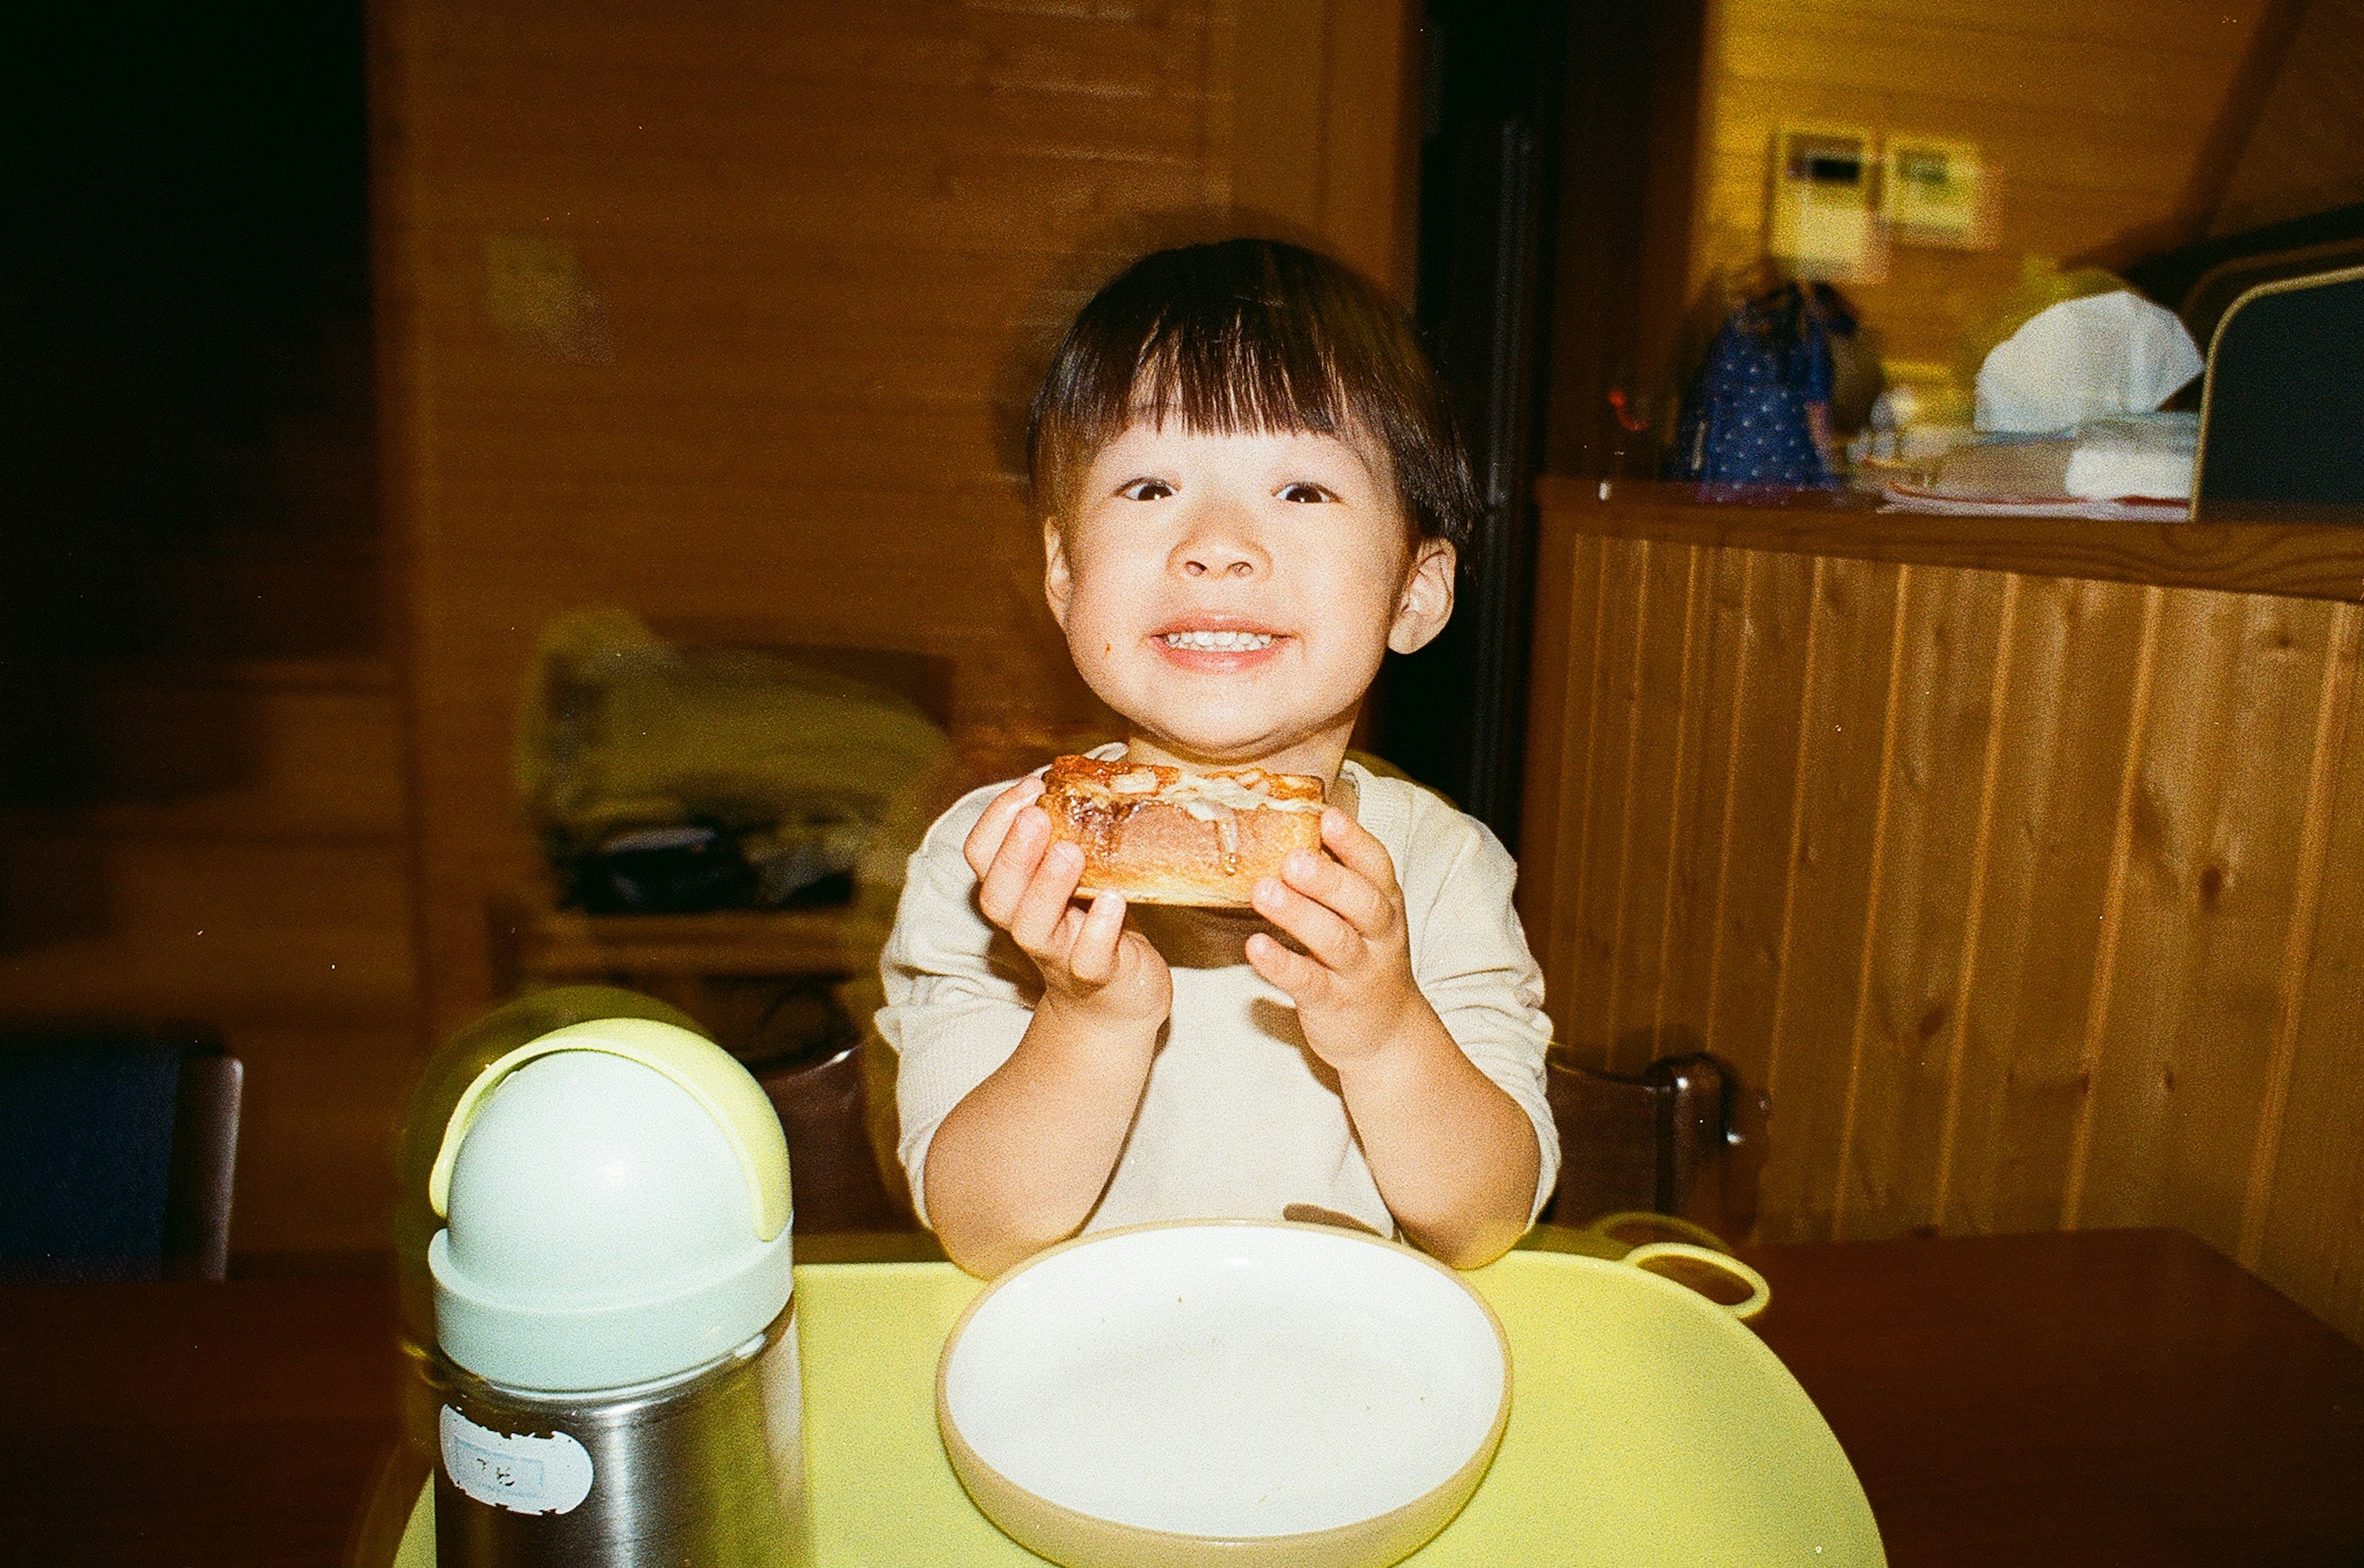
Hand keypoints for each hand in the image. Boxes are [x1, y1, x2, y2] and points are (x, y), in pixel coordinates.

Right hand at [963, 776, 1171, 1028]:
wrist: (1120, 1003)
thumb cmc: (1098, 924)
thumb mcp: (1079, 877)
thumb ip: (1072, 836)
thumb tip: (1087, 773)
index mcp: (1016, 893)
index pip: (981, 856)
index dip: (996, 820)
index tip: (1031, 785)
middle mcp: (1027, 925)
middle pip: (997, 894)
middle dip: (1013, 853)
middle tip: (1037, 816)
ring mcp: (1059, 955)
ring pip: (1032, 928)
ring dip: (1046, 887)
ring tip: (1070, 852)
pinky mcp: (1097, 977)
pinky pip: (1088, 958)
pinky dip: (1097, 930)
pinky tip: (1113, 901)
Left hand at [1244, 808, 1427, 1067]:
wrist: (1387, 1034)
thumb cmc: (1364, 959)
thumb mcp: (1364, 916)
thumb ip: (1338, 878)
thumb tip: (1296, 824)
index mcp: (1384, 904)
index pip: (1377, 867)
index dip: (1355, 841)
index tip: (1328, 817)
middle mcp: (1378, 936)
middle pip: (1362, 903)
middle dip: (1328, 879)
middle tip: (1292, 859)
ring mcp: (1358, 972)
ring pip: (1335, 941)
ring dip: (1299, 915)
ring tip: (1264, 892)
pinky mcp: (1333, 1003)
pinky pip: (1308, 983)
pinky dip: (1282, 964)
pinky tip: (1255, 947)